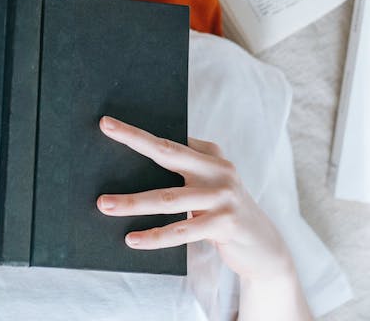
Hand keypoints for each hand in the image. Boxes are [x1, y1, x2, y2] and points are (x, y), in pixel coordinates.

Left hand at [95, 116, 295, 284]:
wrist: (264, 247)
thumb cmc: (224, 213)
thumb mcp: (209, 186)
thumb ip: (185, 173)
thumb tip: (135, 170)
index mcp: (211, 156)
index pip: (168, 141)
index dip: (138, 133)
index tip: (108, 124)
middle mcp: (219, 170)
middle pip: (167, 154)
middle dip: (134, 141)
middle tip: (105, 132)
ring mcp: (223, 197)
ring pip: (167, 199)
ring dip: (132, 202)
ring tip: (105, 205)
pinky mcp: (225, 224)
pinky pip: (181, 230)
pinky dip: (154, 236)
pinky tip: (132, 239)